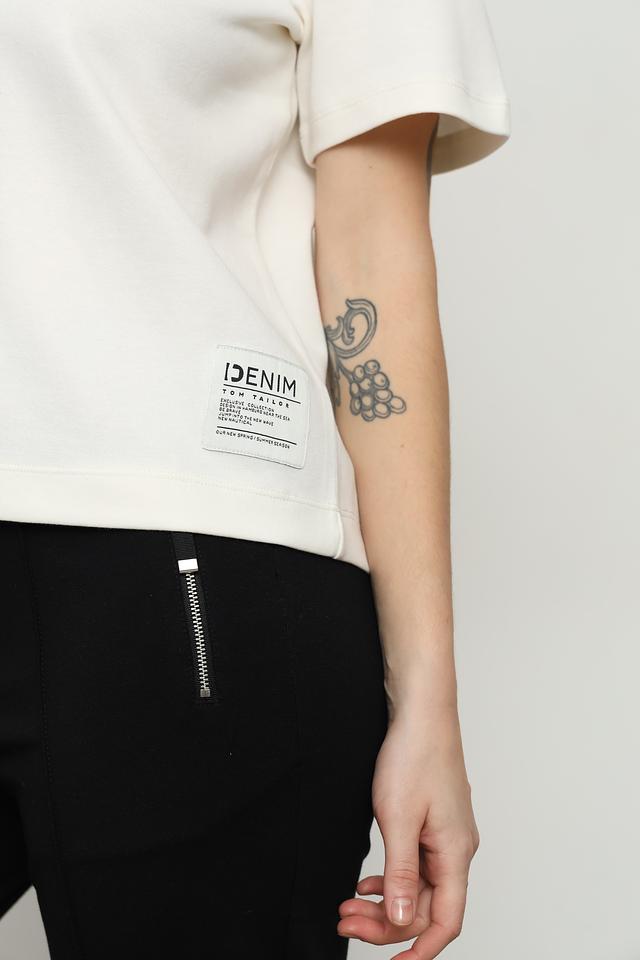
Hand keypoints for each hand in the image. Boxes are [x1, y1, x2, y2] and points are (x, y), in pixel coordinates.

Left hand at [336, 709, 479, 958]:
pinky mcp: (434, 823)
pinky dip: (390, 878)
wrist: (422, 713)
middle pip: (426, 907)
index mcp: (455, 854)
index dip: (420, 949)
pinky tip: (367, 881)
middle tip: (345, 921)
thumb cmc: (415, 755)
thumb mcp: (398, 818)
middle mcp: (457, 849)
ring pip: (417, 887)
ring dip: (384, 901)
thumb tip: (400, 921)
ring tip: (348, 905)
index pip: (446, 921)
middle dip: (385, 923)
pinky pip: (416, 865)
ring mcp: (447, 836)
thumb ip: (399, 873)